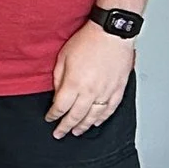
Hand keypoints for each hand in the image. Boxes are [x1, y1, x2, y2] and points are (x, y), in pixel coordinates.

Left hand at [48, 22, 133, 137]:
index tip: (50, 119)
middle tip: (60, 134)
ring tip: (76, 132)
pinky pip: (110, 109)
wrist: (112, 33)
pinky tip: (97, 122)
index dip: (53, 115)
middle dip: (66, 126)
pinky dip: (102, 118)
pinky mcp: (118, 89)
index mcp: (74, 84)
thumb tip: (58, 93)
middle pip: (76, 116)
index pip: (61, 107)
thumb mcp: (63, 57)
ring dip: (84, 126)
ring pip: (94, 116)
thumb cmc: (88, 41)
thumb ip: (59, 78)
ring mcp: (106, 91)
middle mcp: (91, 91)